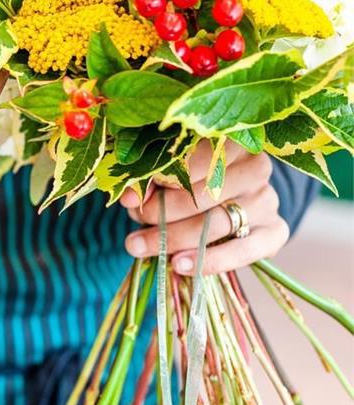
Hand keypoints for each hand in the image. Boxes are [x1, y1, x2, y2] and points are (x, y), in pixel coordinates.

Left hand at [119, 140, 288, 275]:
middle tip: (137, 219)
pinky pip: (245, 250)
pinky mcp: (276, 231)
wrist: (221, 204)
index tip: (134, 192)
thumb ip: (149, 181)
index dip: (166, 174)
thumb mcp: (163, 174)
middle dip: (165, 209)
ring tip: (141, 246)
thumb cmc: (184, 181)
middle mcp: (256, 167)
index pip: (200, 154)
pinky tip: (179, 264)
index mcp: (230, 140)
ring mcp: (268, 199)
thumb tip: (128, 197)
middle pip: (207, 191)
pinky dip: (209, 261)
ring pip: (219, 221)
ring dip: (176, 237)